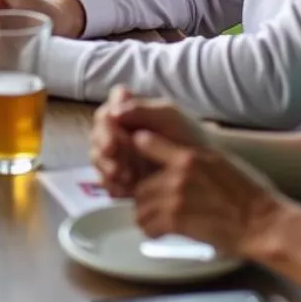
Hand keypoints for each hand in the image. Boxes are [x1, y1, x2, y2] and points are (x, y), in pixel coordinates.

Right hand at [90, 86, 205, 197]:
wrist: (204, 173)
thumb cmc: (188, 138)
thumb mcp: (170, 118)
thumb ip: (142, 110)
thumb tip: (112, 113)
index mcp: (129, 111)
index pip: (106, 112)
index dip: (105, 126)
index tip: (114, 141)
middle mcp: (119, 130)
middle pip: (96, 135)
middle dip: (104, 151)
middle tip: (117, 167)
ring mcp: (118, 155)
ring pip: (97, 158)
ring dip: (107, 169)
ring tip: (128, 179)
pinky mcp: (121, 178)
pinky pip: (106, 181)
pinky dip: (113, 186)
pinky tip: (128, 191)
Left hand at [130, 128, 281, 259]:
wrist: (262, 223)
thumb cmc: (248, 194)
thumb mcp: (220, 161)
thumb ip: (194, 157)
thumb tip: (178, 156)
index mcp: (190, 154)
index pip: (146, 142)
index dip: (138, 154)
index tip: (139, 165)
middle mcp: (179, 172)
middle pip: (140, 184)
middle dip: (145, 197)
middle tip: (157, 207)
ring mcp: (175, 196)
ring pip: (140, 206)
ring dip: (147, 216)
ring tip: (160, 222)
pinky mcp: (176, 220)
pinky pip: (148, 226)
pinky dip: (152, 231)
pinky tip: (163, 233)